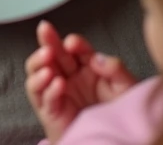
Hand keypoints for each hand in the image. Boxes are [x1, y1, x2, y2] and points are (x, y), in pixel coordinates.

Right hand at [25, 20, 136, 142]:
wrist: (113, 141)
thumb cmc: (119, 115)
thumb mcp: (125, 87)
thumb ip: (116, 69)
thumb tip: (96, 58)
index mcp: (85, 68)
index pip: (75, 49)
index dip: (73, 43)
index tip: (73, 42)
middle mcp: (68, 77)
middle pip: (52, 53)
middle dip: (47, 40)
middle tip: (45, 29)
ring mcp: (56, 92)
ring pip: (37, 71)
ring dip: (39, 62)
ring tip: (47, 56)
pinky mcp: (49, 109)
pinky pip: (41, 96)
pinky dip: (47, 88)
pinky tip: (57, 83)